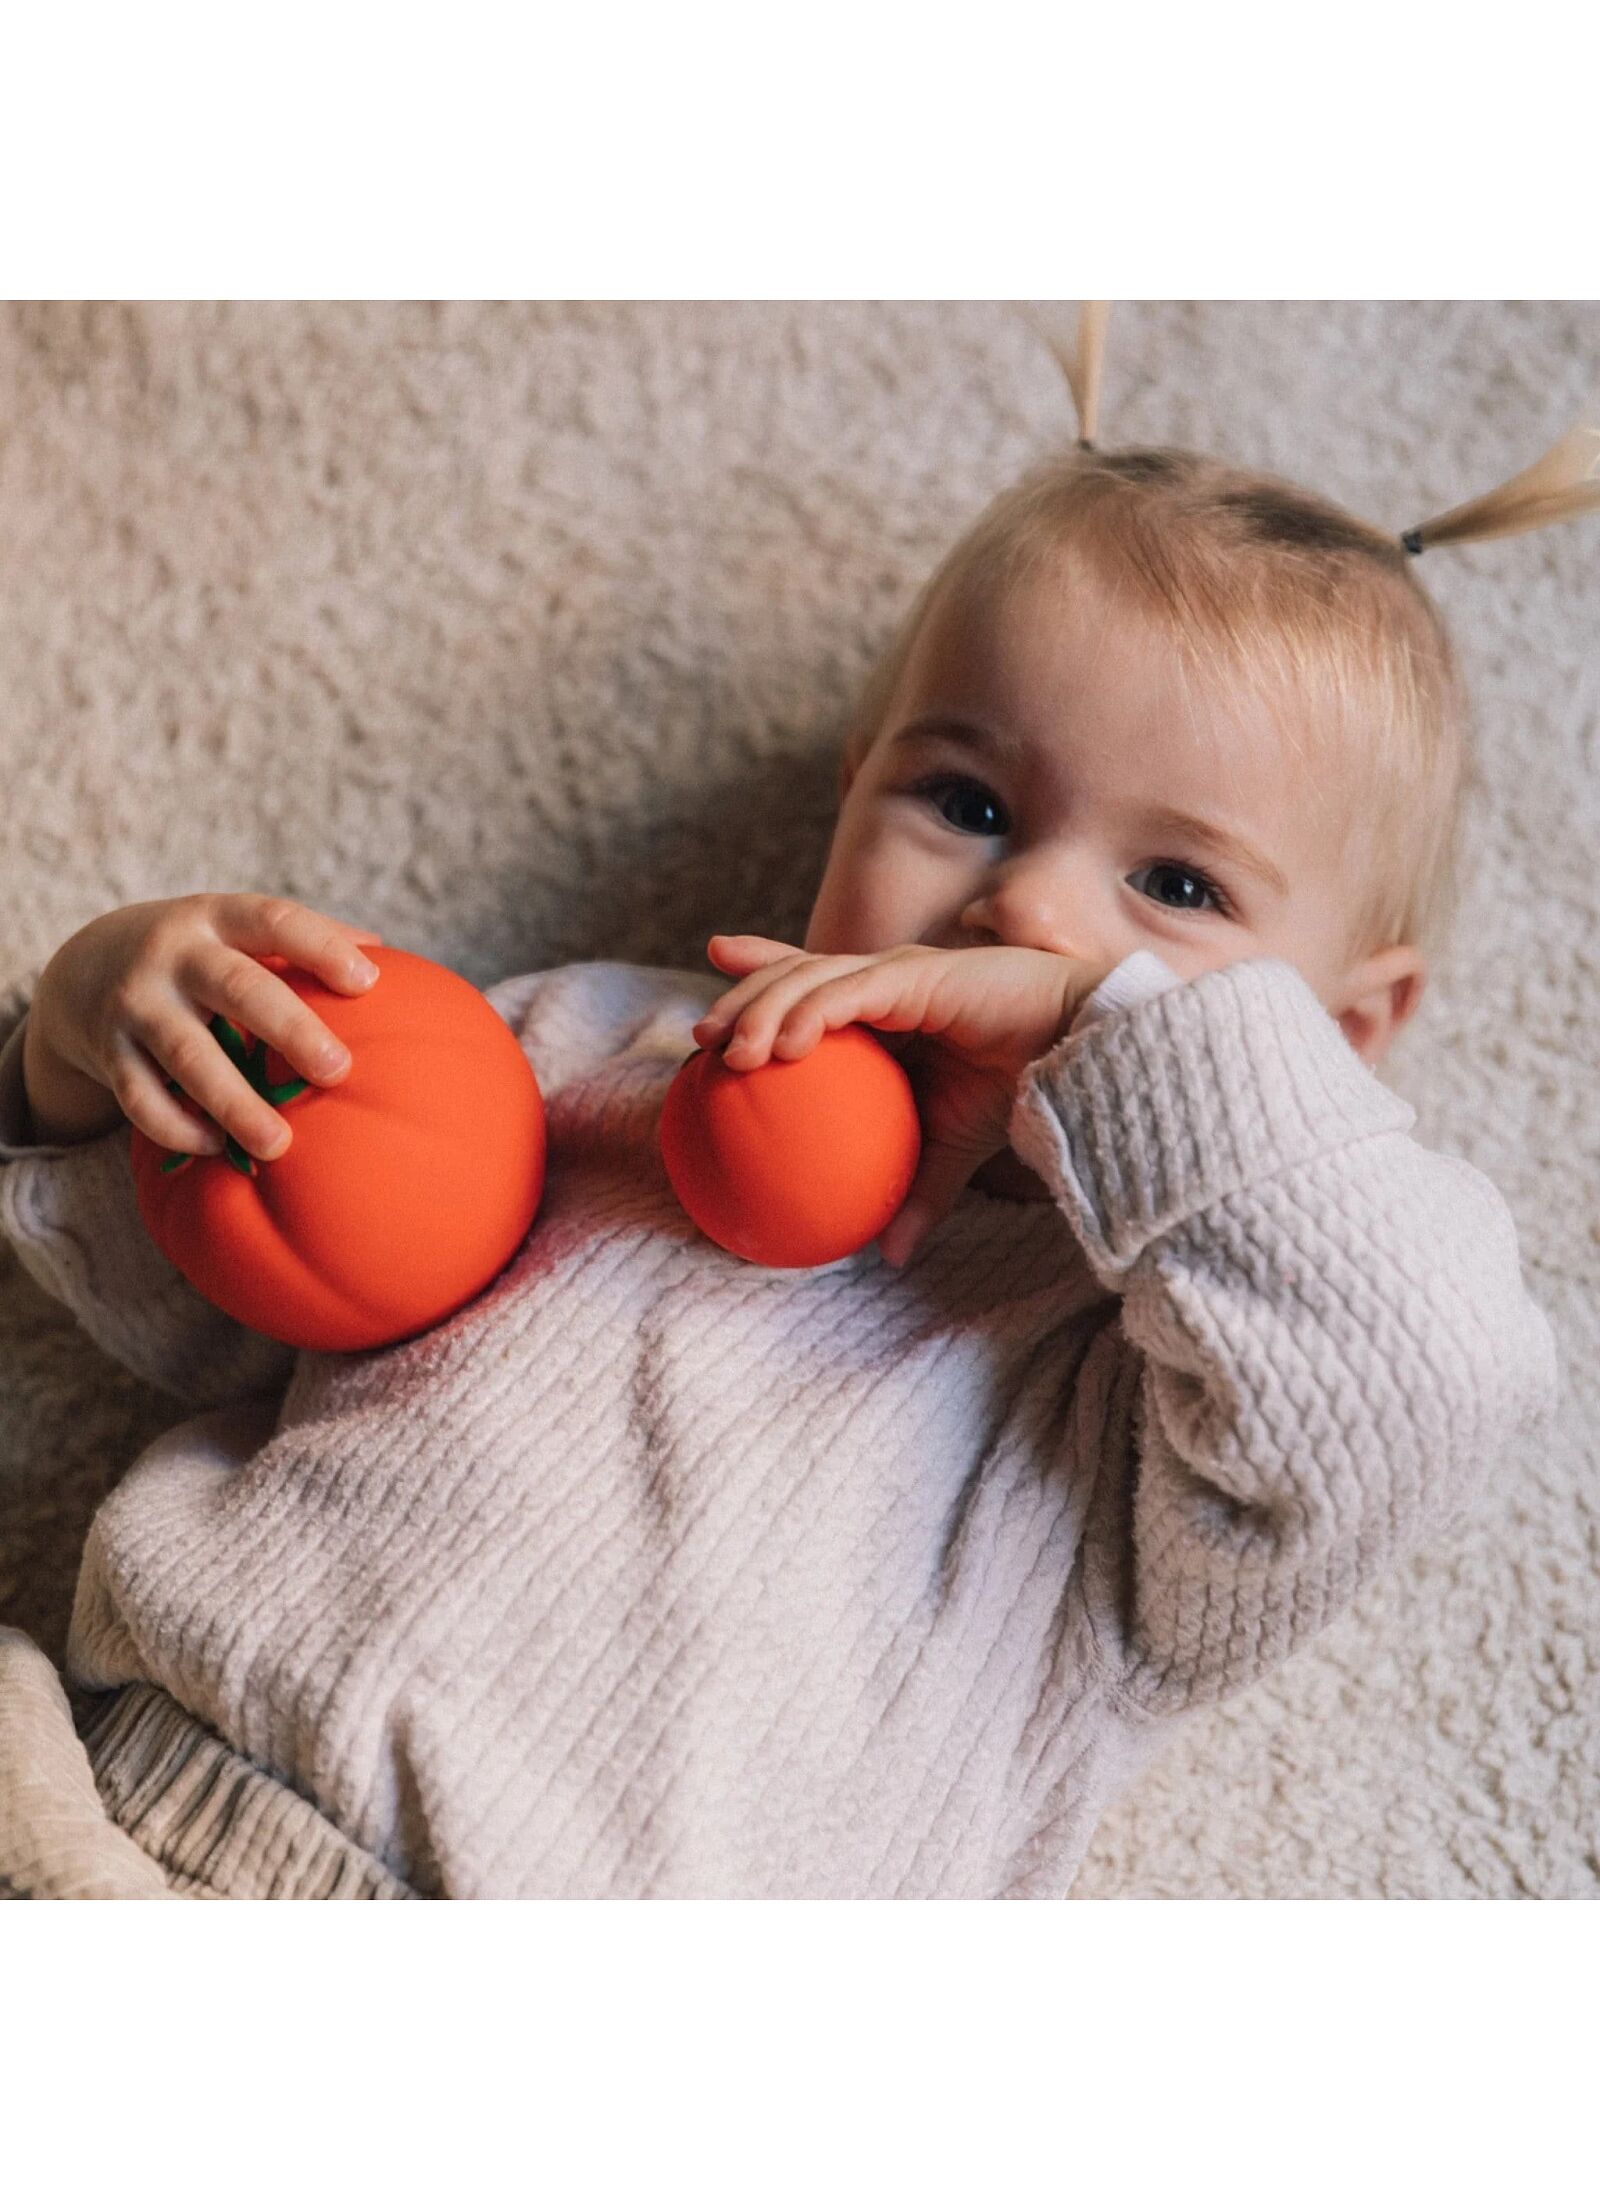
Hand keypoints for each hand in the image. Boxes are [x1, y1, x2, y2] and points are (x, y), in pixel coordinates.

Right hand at [25, 893, 384, 1158]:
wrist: (87, 968)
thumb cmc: (199, 953)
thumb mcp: (236, 928)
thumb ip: (302, 937)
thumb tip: (383, 952)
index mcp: (217, 918)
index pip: (275, 921)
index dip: (322, 948)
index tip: (368, 982)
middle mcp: (173, 956)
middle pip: (237, 988)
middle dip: (290, 1029)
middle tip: (339, 1071)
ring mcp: (136, 1004)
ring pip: (188, 1055)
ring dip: (235, 1102)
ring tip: (280, 1143)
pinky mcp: (109, 1053)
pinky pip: (142, 1098)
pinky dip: (178, 1128)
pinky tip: (217, 1148)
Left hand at [692, 934, 1108, 1265]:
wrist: (1079, 1054)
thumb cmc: (1018, 1086)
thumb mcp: (951, 1148)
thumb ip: (917, 1192)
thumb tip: (890, 1255)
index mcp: (887, 1007)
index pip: (810, 985)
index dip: (761, 978)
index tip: (711, 1002)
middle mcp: (886, 980)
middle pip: (797, 975)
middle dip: (745, 994)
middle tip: (700, 1033)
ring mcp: (900, 971)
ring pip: (812, 978)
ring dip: (762, 1008)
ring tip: (725, 1050)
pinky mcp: (920, 975)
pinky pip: (851, 992)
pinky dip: (812, 1013)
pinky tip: (782, 1043)